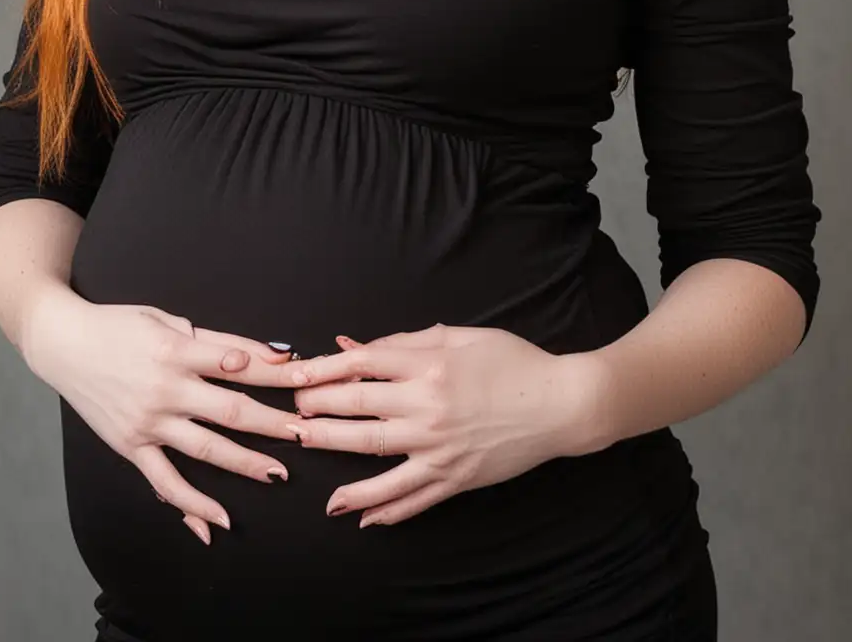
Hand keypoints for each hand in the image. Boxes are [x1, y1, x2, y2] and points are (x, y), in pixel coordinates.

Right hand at [26, 289, 307, 545]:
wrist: (63, 343)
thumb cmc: (119, 324)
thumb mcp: (169, 319)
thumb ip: (218, 338)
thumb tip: (265, 353)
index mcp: (176, 349)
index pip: (239, 363)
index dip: (276, 373)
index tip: (306, 379)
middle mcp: (165, 388)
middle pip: (231, 410)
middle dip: (273, 422)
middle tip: (306, 432)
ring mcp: (148, 422)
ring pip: (206, 449)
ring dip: (245, 463)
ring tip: (278, 472)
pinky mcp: (131, 446)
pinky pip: (166, 482)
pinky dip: (192, 505)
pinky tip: (218, 521)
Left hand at [289, 323, 601, 527]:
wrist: (560, 405)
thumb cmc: (512, 361)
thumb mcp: (460, 337)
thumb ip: (403, 342)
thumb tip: (351, 347)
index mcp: (429, 365)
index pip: (360, 365)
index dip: (321, 370)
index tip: (293, 374)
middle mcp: (427, 407)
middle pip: (356, 408)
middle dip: (317, 409)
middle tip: (290, 411)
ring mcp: (439, 447)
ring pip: (372, 456)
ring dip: (333, 455)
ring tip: (305, 451)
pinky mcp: (453, 478)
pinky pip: (410, 498)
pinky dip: (381, 508)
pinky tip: (355, 515)